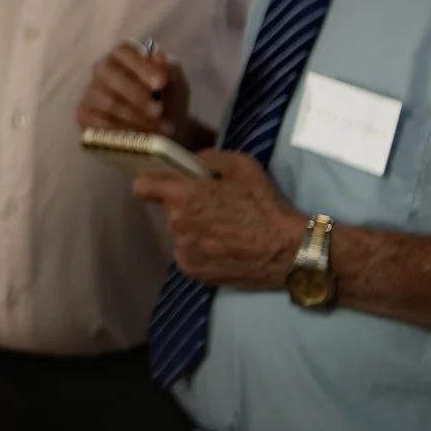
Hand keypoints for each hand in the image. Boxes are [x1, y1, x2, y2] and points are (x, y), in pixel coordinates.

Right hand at [76, 42, 201, 143]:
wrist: (164, 127)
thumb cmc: (168, 98)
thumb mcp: (175, 82)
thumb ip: (168, 68)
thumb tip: (158, 55)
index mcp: (123, 55)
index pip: (124, 52)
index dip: (141, 66)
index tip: (161, 83)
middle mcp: (102, 69)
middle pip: (111, 75)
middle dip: (137, 95)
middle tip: (159, 111)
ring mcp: (91, 92)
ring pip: (107, 102)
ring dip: (134, 117)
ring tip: (157, 128)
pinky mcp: (85, 114)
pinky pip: (98, 122)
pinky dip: (121, 131)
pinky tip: (139, 137)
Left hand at [133, 152, 305, 289]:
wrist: (288, 250)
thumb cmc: (264, 205)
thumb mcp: (241, 165)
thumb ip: (208, 158)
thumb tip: (190, 164)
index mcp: (183, 196)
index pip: (142, 187)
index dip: (152, 183)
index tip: (166, 184)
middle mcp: (176, 225)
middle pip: (168, 211)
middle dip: (184, 206)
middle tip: (213, 207)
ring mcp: (183, 252)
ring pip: (179, 234)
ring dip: (193, 229)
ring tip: (223, 231)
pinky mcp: (193, 272)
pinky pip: (188, 254)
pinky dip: (200, 250)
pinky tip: (224, 248)